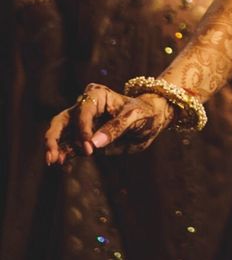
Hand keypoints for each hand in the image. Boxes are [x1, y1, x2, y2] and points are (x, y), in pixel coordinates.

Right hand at [44, 83, 172, 165]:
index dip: (82, 130)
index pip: (82, 112)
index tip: (89, 148)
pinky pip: (70, 146)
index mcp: (97, 96)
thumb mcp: (134, 117)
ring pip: (61, 134)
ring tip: (53, 162)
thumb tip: (94, 144)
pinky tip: (61, 164)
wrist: (151, 120)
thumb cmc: (144, 112)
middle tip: (51, 155)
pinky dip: (65, 154)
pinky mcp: (84, 138)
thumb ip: (115, 128)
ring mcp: (82, 123)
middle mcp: (85, 107)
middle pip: (62, 120)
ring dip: (56, 148)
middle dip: (54, 138)